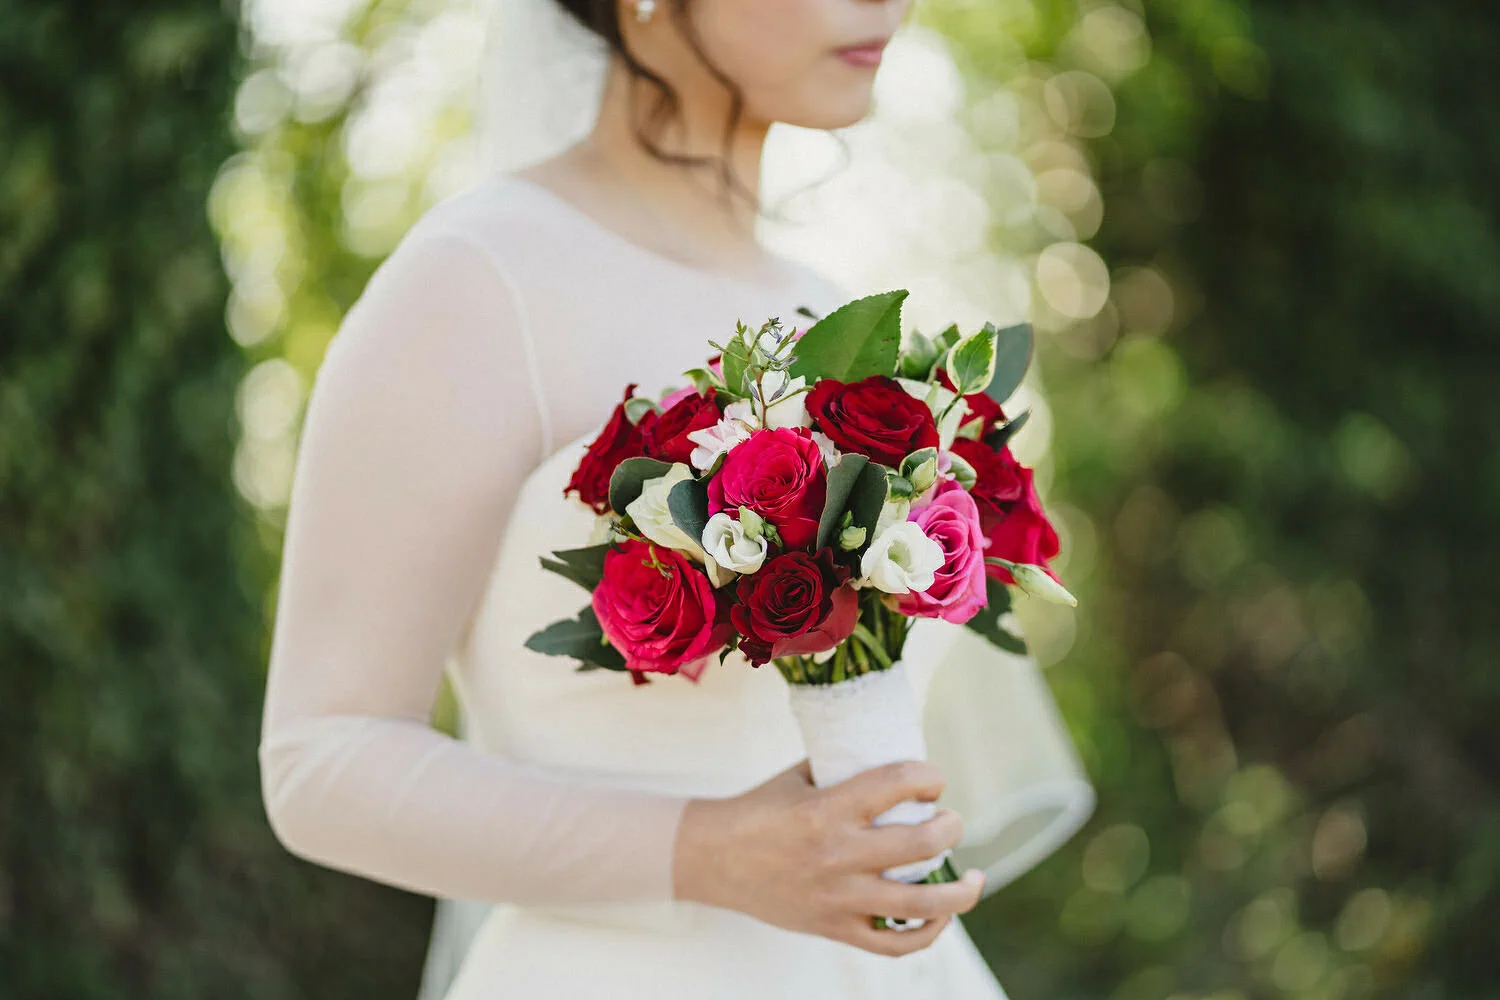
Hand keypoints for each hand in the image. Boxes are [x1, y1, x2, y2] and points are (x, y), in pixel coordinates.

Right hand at [672, 758, 985, 956]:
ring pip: (920, 904)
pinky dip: (927, 932)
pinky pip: (894, 943)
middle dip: (950, 827)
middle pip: (921, 843)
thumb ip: (845, 767)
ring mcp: (838, 897)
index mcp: (828, 808)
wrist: (713, 858)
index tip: (934, 779)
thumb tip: (893, 752)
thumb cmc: (760, 809)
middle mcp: (838, 854)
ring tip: (975, 878)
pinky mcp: (834, 927)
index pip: (898, 783)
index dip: (930, 777)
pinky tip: (942, 914)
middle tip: (951, 820)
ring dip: (960, 891)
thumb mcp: (799, 777)